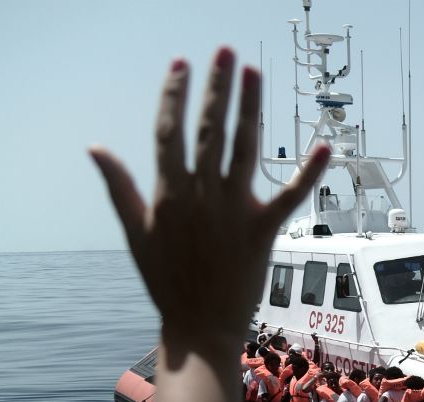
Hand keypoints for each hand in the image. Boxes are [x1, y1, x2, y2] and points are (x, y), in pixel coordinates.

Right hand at [91, 50, 329, 353]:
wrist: (199, 327)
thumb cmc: (167, 281)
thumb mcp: (136, 232)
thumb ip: (120, 188)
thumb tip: (97, 149)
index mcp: (169, 194)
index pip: (169, 132)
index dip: (175, 95)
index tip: (182, 64)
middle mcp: (200, 196)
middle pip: (209, 130)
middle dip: (217, 88)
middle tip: (225, 52)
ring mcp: (232, 212)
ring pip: (243, 149)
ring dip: (249, 108)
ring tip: (252, 73)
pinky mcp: (262, 230)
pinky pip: (289, 196)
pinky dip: (308, 172)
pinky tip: (326, 147)